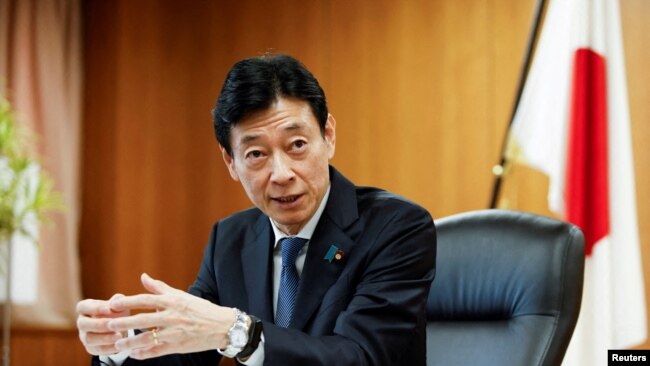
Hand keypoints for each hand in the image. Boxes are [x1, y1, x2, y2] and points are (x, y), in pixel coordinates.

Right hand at [77, 293, 129, 355]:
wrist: (118, 327)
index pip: (83, 307)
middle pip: (83, 324)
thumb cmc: (117, 311)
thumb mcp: (118, 305)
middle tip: (113, 324)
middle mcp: (82, 322)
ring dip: (104, 338)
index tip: (109, 309)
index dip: (95, 308)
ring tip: (119, 335)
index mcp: (85, 308)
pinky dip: (109, 348)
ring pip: (89, 339)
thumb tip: (117, 300)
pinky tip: (120, 345)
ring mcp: (84, 336)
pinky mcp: (90, 348)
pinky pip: (97, 349)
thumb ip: (118, 301)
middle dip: (99, 324)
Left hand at [105, 273, 235, 359]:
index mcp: (173, 302)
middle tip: (109, 324)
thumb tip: (143, 277)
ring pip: (148, 339)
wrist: (222, 325)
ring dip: (131, 343)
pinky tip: (134, 354)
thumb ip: (160, 287)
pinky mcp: (178, 346)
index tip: (113, 304)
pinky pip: (157, 351)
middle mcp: (173, 316)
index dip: (128, 302)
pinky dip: (144, 354)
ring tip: (118, 345)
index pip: (146, 300)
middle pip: (143, 320)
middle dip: (125, 323)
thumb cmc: (200, 308)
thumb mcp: (181, 295)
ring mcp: (175, 332)